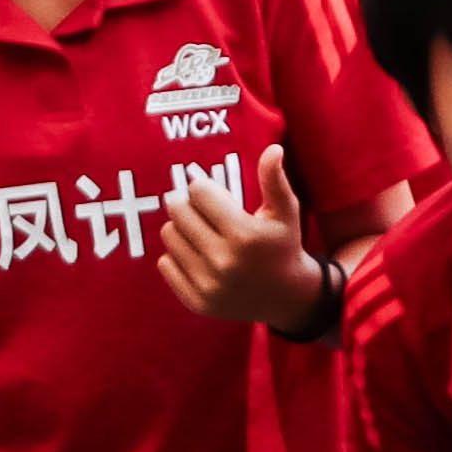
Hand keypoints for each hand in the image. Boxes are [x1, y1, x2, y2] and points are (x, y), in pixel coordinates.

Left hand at [155, 148, 322, 332]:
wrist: (286, 298)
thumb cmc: (283, 245)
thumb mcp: (285, 212)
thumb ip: (275, 179)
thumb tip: (273, 149)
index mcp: (245, 235)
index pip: (198, 192)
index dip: (203, 188)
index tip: (212, 194)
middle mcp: (224, 261)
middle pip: (178, 212)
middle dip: (187, 204)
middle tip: (199, 209)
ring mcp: (208, 285)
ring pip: (169, 235)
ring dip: (180, 228)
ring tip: (200, 232)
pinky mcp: (196, 301)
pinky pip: (165, 264)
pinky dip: (176, 256)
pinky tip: (197, 255)